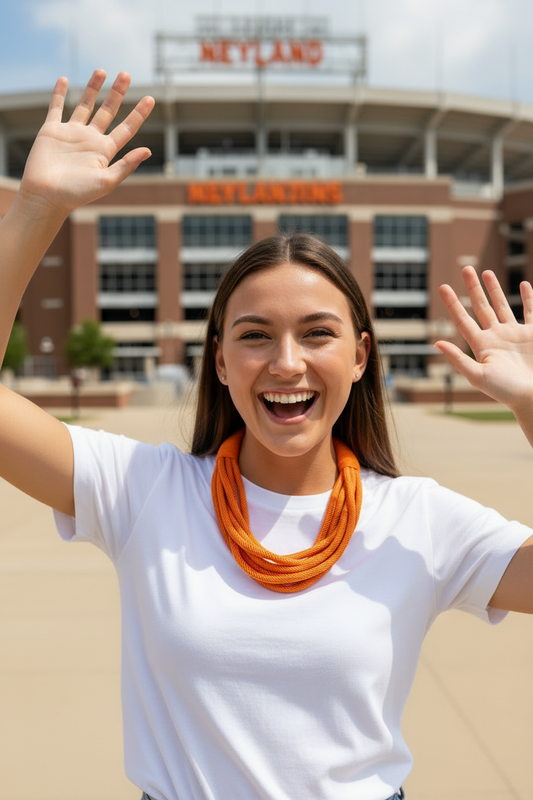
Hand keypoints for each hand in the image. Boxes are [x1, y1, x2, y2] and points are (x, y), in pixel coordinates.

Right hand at [18, 69, 154, 217]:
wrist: (46, 196)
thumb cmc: (77, 194)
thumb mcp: (107, 181)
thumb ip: (127, 165)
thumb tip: (149, 150)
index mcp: (105, 151)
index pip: (126, 128)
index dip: (139, 114)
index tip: (151, 98)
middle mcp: (90, 139)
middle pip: (107, 111)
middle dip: (117, 93)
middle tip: (126, 74)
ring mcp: (71, 133)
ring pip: (85, 105)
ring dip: (93, 88)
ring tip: (102, 71)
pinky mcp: (52, 131)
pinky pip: (56, 107)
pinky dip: (59, 93)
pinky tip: (65, 80)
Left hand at [436, 266, 532, 412]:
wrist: (532, 396)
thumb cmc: (506, 391)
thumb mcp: (478, 376)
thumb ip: (458, 359)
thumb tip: (436, 342)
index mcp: (481, 346)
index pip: (463, 319)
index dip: (452, 303)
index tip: (443, 287)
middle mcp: (496, 337)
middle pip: (481, 307)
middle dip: (473, 288)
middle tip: (466, 268)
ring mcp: (515, 335)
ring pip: (502, 305)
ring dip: (494, 289)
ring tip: (485, 272)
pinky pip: (530, 311)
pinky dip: (528, 298)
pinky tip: (524, 285)